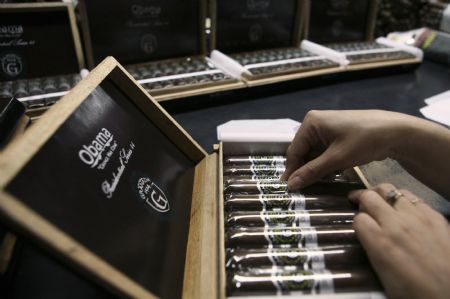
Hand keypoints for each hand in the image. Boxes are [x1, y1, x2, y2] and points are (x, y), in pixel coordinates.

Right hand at [281, 110, 417, 188]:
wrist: (396, 132)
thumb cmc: (364, 141)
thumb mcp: (337, 158)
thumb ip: (312, 172)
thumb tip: (291, 185)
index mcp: (311, 123)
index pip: (294, 150)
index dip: (292, 171)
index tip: (289, 189)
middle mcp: (315, 123)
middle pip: (303, 152)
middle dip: (306, 170)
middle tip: (305, 189)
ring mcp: (326, 129)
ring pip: (314, 154)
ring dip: (317, 169)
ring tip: (321, 183)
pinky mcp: (337, 135)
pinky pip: (324, 152)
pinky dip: (327, 164)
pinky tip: (332, 174)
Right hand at [349, 183, 449, 298]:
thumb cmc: (413, 291)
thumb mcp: (383, 273)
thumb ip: (373, 247)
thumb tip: (369, 232)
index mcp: (380, 241)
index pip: (358, 218)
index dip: (357, 222)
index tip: (360, 227)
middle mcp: (395, 223)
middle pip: (370, 197)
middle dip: (361, 198)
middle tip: (359, 201)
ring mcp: (417, 216)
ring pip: (392, 190)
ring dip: (383, 195)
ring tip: (383, 200)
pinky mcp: (435, 215)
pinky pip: (414, 198)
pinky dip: (405, 201)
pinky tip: (407, 209)